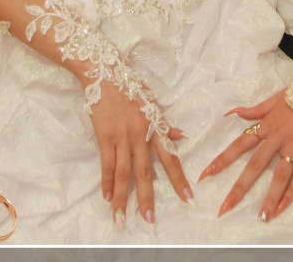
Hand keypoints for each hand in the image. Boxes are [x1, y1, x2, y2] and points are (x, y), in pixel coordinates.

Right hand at [89, 81, 191, 226]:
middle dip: (148, 197)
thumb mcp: (153, 103)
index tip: (188, 197)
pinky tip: (108, 198)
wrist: (105, 73)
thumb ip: (165, 124)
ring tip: (122, 219)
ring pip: (124, 173)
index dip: (179, 178)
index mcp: (155, 127)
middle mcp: (140, 134)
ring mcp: (121, 137)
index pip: (170, 157)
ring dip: (123, 198)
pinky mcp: (104, 137)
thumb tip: (182, 137)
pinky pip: (107, 164)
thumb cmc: (130, 87)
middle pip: (145, 172)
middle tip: (151, 220)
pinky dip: (107, 182)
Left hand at [198, 90, 292, 221]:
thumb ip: (255, 109)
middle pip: (255, 165)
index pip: (239, 144)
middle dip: (239, 187)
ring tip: (261, 217)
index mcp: (266, 124)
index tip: (205, 175)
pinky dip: (292, 192)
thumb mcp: (275, 99)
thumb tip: (232, 113)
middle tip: (225, 208)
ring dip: (270, 196)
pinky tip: (283, 207)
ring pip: (279, 174)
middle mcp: (277, 136)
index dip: (222, 160)